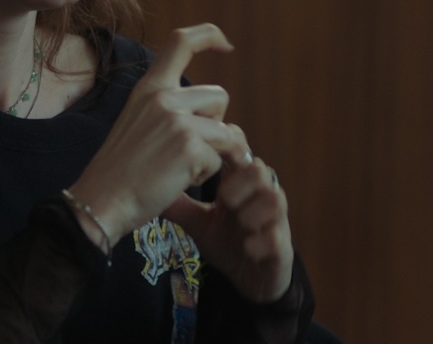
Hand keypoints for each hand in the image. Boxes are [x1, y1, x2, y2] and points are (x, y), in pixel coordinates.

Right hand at [68, 24, 239, 246]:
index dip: (210, 36)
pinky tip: (178, 180)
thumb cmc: (120, 171)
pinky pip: (221, 159)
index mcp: (148, 87)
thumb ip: (169, 108)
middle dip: (217, 124)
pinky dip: (207, 174)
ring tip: (185, 168)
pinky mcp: (190, 147)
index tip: (225, 44)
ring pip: (227, 131)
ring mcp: (178, 120)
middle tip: (194, 148)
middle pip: (220, 96)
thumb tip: (214, 113)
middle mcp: (163, 97)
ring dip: (218, 153)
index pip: (182, 41)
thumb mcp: (136, 122)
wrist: (101, 201)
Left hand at [164, 139, 294, 302]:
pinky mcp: (283, 248)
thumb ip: (180, 203)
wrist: (250, 279)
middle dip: (240, 182)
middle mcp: (262, 197)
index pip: (239, 153)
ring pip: (275, 198)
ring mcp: (276, 221)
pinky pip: (278, 236)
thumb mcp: (198, 222)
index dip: (225, 154)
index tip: (205, 169)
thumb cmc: (227, 242)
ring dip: (253, 210)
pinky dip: (261, 241)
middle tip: (224, 199)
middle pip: (259, 169)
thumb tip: (149, 182)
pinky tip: (248, 248)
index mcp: (241, 186)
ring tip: (240, 223)